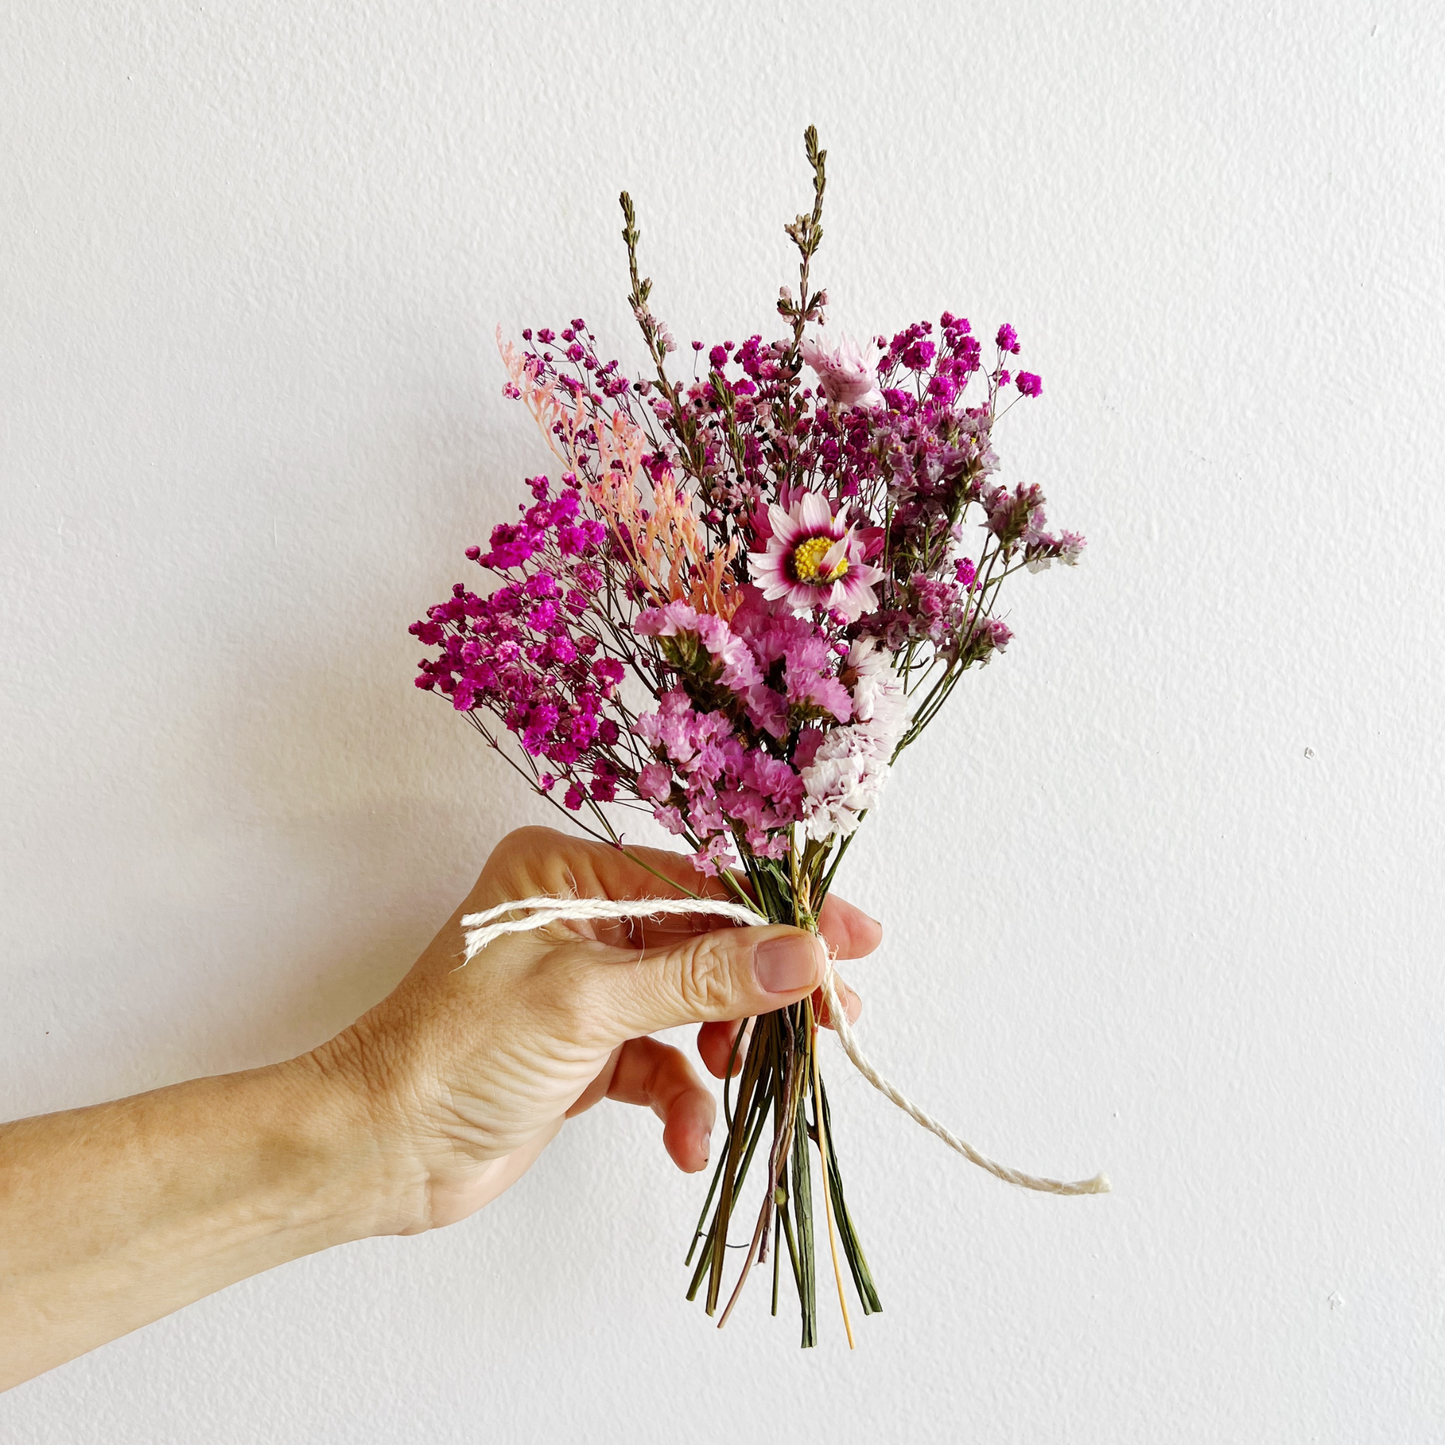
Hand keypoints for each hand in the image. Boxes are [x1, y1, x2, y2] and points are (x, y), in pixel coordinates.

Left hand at [313, 826, 878, 1231]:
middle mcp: (579, 918)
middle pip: (703, 941)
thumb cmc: (455, 1053)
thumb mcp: (587, 1002)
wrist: (376, 1152)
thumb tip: (803, 956)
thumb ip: (701, 976)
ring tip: (744, 1081)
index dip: (776, 913)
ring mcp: (585, 986)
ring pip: (690, 1003)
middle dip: (761, 986)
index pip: (697, 882)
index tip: (851, 939)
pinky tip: (687, 1137)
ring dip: (721, 1048)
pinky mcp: (587, 1049)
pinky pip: (661, 1061)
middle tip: (830, 1019)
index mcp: (565, 874)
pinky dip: (682, 1097)